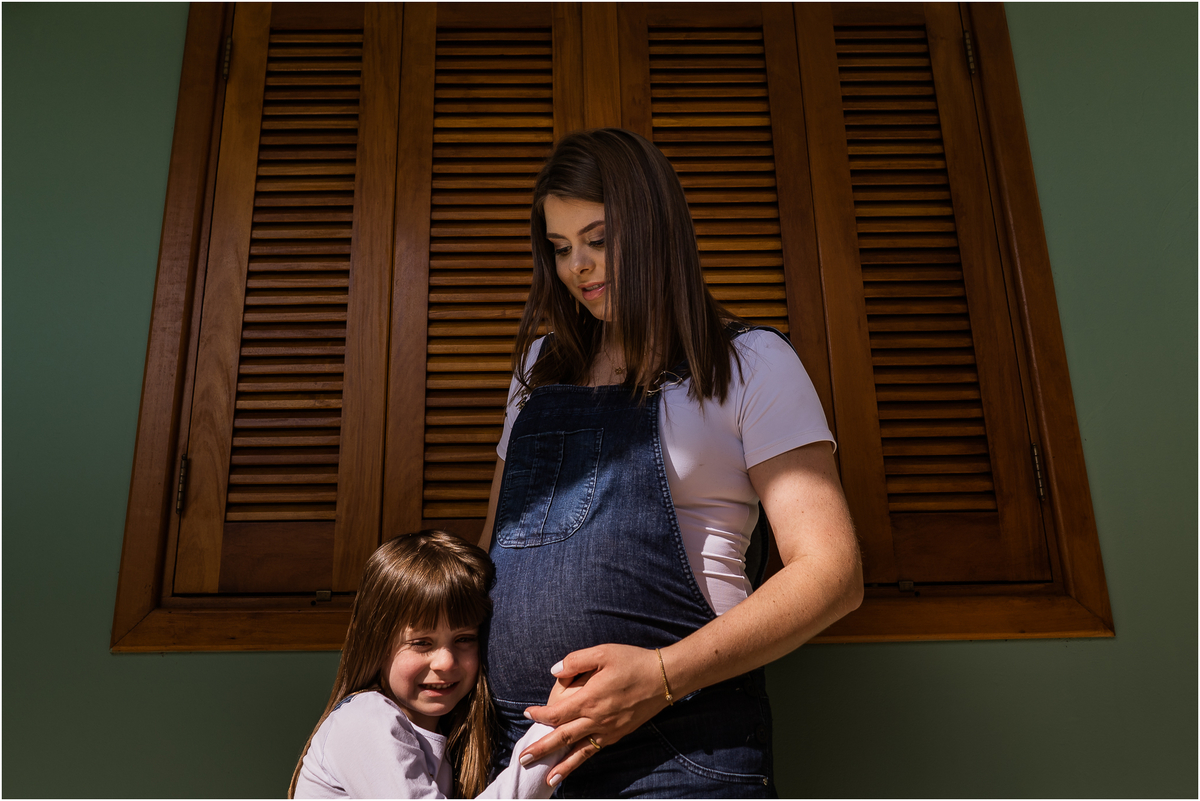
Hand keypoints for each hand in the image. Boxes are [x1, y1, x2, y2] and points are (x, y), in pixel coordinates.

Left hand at [520, 644, 667, 784]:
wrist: (664, 678)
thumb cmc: (632, 662)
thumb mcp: (603, 653)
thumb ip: (576, 661)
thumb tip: (554, 671)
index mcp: (590, 699)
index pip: (557, 713)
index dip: (540, 715)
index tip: (527, 713)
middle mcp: (597, 719)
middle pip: (563, 738)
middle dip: (542, 749)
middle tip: (523, 759)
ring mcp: (608, 730)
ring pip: (580, 752)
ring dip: (562, 765)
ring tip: (548, 779)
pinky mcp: (618, 734)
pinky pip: (595, 750)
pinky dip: (582, 761)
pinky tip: (574, 766)